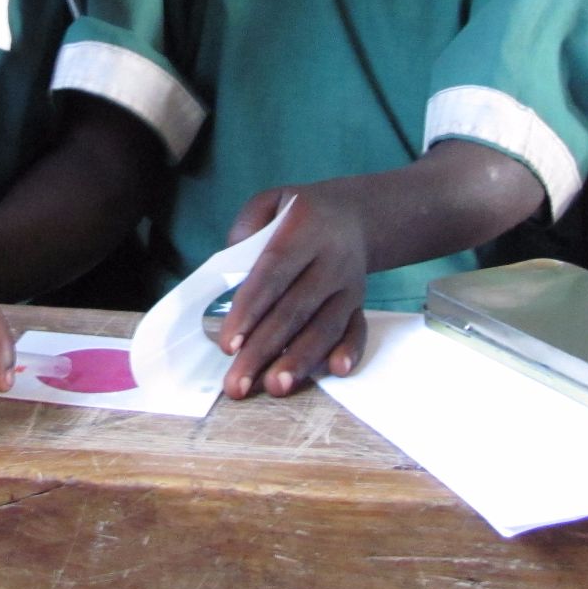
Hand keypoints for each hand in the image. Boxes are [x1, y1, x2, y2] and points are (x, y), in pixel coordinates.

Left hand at [216, 185, 368, 398]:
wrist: (355, 215)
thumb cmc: (299, 213)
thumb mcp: (271, 202)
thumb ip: (246, 228)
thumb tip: (232, 274)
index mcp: (304, 229)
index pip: (273, 273)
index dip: (250, 310)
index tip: (228, 344)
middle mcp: (331, 259)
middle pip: (294, 309)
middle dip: (264, 350)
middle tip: (238, 383)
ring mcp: (348, 284)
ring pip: (324, 326)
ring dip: (299, 360)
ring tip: (275, 387)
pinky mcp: (359, 303)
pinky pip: (356, 329)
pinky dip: (349, 350)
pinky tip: (335, 371)